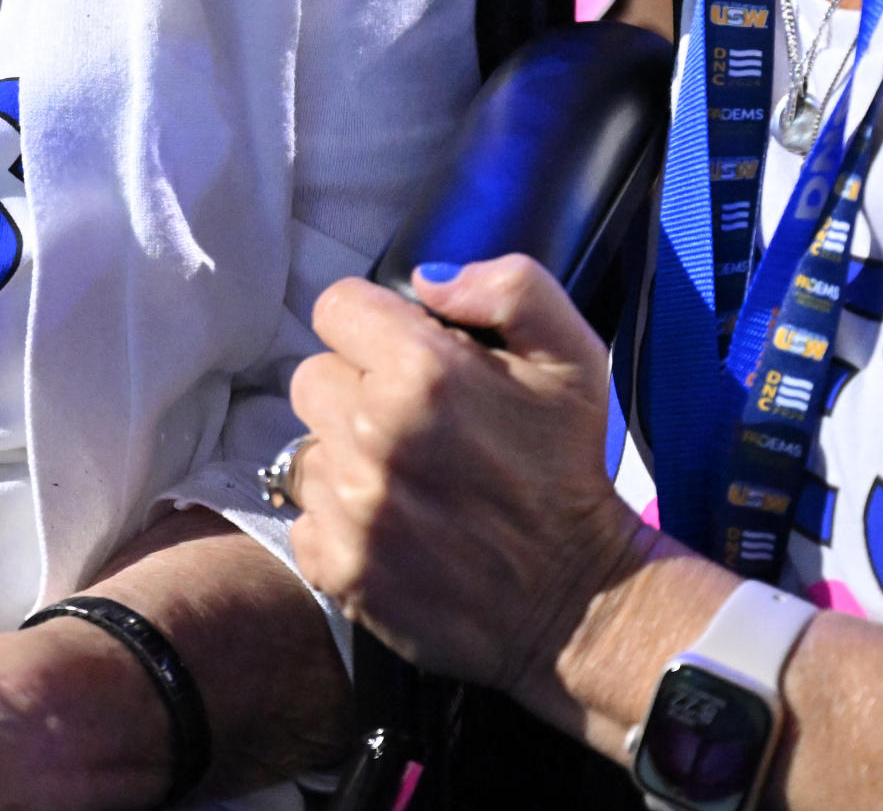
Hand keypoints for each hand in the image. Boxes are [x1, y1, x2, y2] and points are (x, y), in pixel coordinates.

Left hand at [286, 258, 650, 702]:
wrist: (578, 602)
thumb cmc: (567, 468)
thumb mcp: (572, 356)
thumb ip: (509, 287)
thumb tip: (426, 280)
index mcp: (422, 370)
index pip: (337, 308)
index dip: (373, 329)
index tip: (409, 359)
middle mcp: (372, 432)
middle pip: (312, 378)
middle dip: (355, 391)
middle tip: (412, 426)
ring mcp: (350, 505)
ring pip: (304, 449)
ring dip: (343, 459)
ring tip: (404, 481)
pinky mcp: (337, 565)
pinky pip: (303, 519)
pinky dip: (338, 524)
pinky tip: (393, 529)